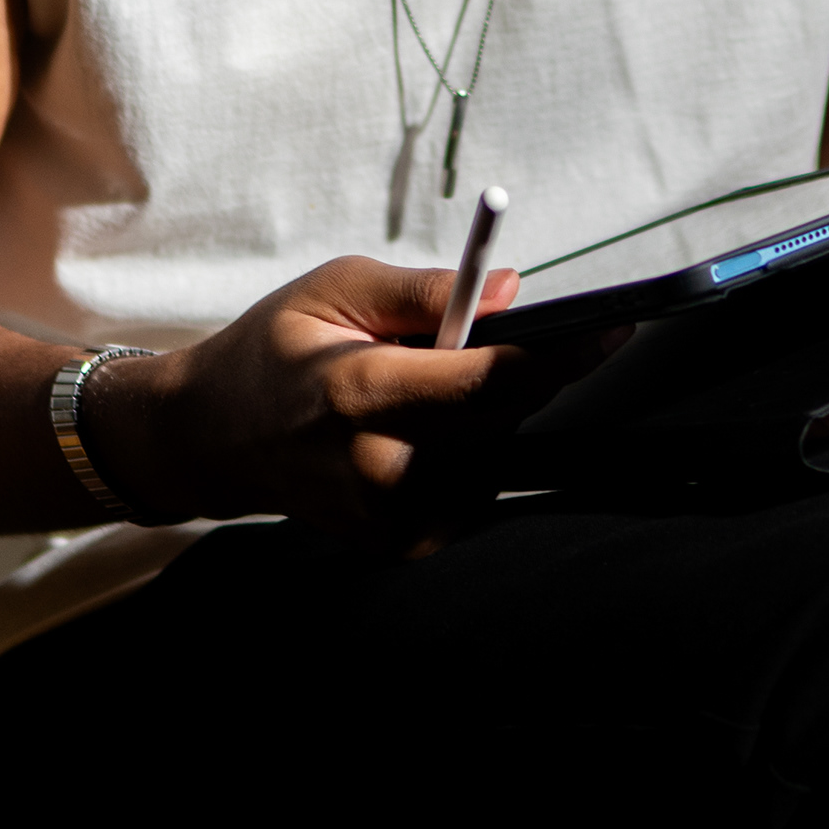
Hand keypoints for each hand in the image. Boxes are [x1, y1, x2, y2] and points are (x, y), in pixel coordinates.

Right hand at [77, 256, 602, 534]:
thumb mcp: (339, 286)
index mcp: (359, 394)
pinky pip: (474, 485)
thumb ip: (428, 289)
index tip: (613, 327)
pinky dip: (469, 449)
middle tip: (503, 337)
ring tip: (431, 385)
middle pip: (503, 418)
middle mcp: (377, 468)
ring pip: (494, 452)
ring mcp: (388, 516)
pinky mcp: (399, 542)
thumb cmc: (277, 347)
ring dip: (490, 412)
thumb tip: (514, 291)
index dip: (562, 354)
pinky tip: (423, 429)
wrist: (215, 434)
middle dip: (526, 371)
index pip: (489, 381)